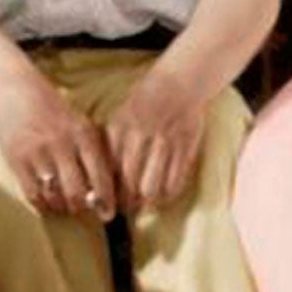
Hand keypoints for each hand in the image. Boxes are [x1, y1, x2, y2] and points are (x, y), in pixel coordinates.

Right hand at [0, 63, 114, 220]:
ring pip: (55, 195)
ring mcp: (38, 152)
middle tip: (83, 211)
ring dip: (62, 207)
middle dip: (82, 208)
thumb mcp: (80, 125)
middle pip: (77, 191)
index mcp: (83, 134)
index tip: (108, 215)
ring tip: (64, 207)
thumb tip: (105, 191)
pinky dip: (42, 204)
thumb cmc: (55, 115)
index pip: (100, 175)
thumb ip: (93, 153)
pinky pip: (33, 193)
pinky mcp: (17, 159)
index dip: (106, 200)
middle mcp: (62, 144)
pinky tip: (46, 203)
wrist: (18, 94)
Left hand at [103, 65, 204, 213]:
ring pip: (151, 187)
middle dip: (127, 202)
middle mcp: (140, 136)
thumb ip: (112, 145)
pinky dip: (168, 194)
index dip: (108, 192)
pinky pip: (175, 181)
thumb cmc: (145, 101)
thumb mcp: (120, 117)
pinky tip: (163, 195)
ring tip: (145, 203)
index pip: (108, 170)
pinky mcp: (185, 147)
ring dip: (147, 201)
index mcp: (119, 128)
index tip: (108, 202)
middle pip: (128, 183)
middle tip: (127, 209)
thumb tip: (106, 180)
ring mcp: (164, 142)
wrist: (179, 83)